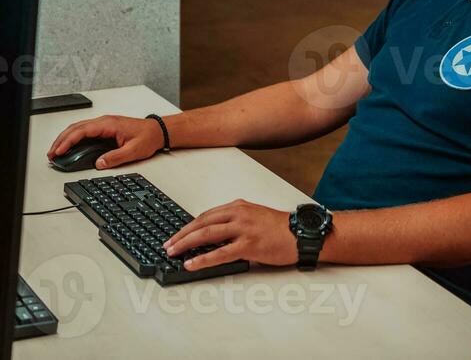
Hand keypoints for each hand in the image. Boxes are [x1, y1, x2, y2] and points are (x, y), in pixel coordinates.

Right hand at [46, 115, 163, 169]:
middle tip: (51, 154)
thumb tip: (99, 163)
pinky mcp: (104, 128)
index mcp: (108, 124)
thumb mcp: (133, 151)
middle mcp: (104, 122)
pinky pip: (84, 131)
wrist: (158, 131)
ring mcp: (103, 124)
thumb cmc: (148, 137)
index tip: (58, 151)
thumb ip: (115, 158)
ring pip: (78, 128)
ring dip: (65, 139)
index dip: (67, 141)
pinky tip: (69, 147)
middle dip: (61, 140)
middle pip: (75, 128)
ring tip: (56, 152)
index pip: (82, 131)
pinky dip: (73, 138)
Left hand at [163, 200, 298, 270]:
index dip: (188, 225)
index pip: (206, 215)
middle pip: (201, 222)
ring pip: (206, 234)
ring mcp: (243, 229)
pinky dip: (202, 258)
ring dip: (185, 243)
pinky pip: (220, 252)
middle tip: (168, 244)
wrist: (302, 234)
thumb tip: (214, 236)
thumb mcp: (255, 217)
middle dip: (181, 234)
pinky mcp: (249, 245)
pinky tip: (191, 263)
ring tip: (173, 252)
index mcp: (239, 206)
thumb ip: (236, 222)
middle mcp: (238, 214)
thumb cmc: (281, 229)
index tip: (177, 234)